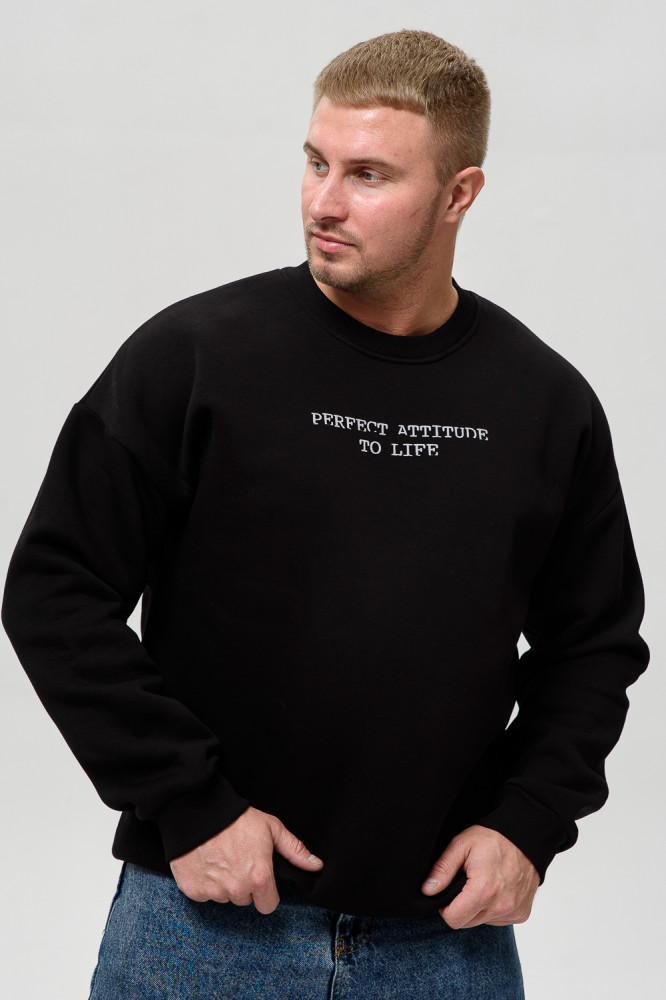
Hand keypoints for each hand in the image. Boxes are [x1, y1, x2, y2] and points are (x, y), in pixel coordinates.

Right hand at [170, 805, 323, 913]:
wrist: (200, 811)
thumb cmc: (238, 819)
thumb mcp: (272, 829)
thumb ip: (295, 850)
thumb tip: (316, 865)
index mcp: (259, 878)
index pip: (268, 905)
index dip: (266, 891)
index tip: (260, 876)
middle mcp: (237, 890)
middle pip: (245, 900)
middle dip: (244, 885)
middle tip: (239, 860)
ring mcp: (214, 891)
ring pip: (225, 897)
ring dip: (225, 884)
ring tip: (222, 858)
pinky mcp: (193, 890)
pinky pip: (204, 894)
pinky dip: (205, 882)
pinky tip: (207, 862)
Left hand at [421, 825, 538, 928]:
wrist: (526, 836)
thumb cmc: (492, 838)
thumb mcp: (462, 845)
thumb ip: (443, 869)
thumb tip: (427, 890)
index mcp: (483, 891)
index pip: (454, 919)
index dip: (445, 907)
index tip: (450, 891)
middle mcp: (501, 906)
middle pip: (467, 923)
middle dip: (461, 907)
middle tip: (466, 884)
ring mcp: (513, 911)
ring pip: (482, 922)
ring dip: (478, 908)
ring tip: (482, 883)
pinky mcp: (521, 913)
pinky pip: (498, 919)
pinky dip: (493, 908)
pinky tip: (496, 889)